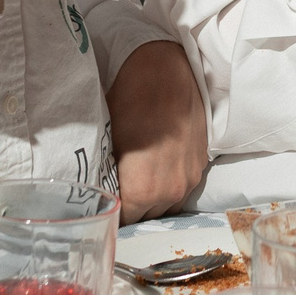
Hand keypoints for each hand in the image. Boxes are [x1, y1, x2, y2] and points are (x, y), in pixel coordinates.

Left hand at [107, 40, 207, 224]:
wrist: (166, 72)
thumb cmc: (128, 102)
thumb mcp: (106, 141)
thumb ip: (106, 176)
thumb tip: (95, 191)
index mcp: (141, 192)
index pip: (121, 221)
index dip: (109, 214)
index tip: (100, 205)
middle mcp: (168, 193)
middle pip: (145, 217)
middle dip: (131, 208)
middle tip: (116, 191)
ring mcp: (188, 180)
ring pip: (165, 205)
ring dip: (151, 200)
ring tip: (137, 182)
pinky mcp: (199, 166)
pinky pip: (181, 189)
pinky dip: (168, 186)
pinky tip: (156, 170)